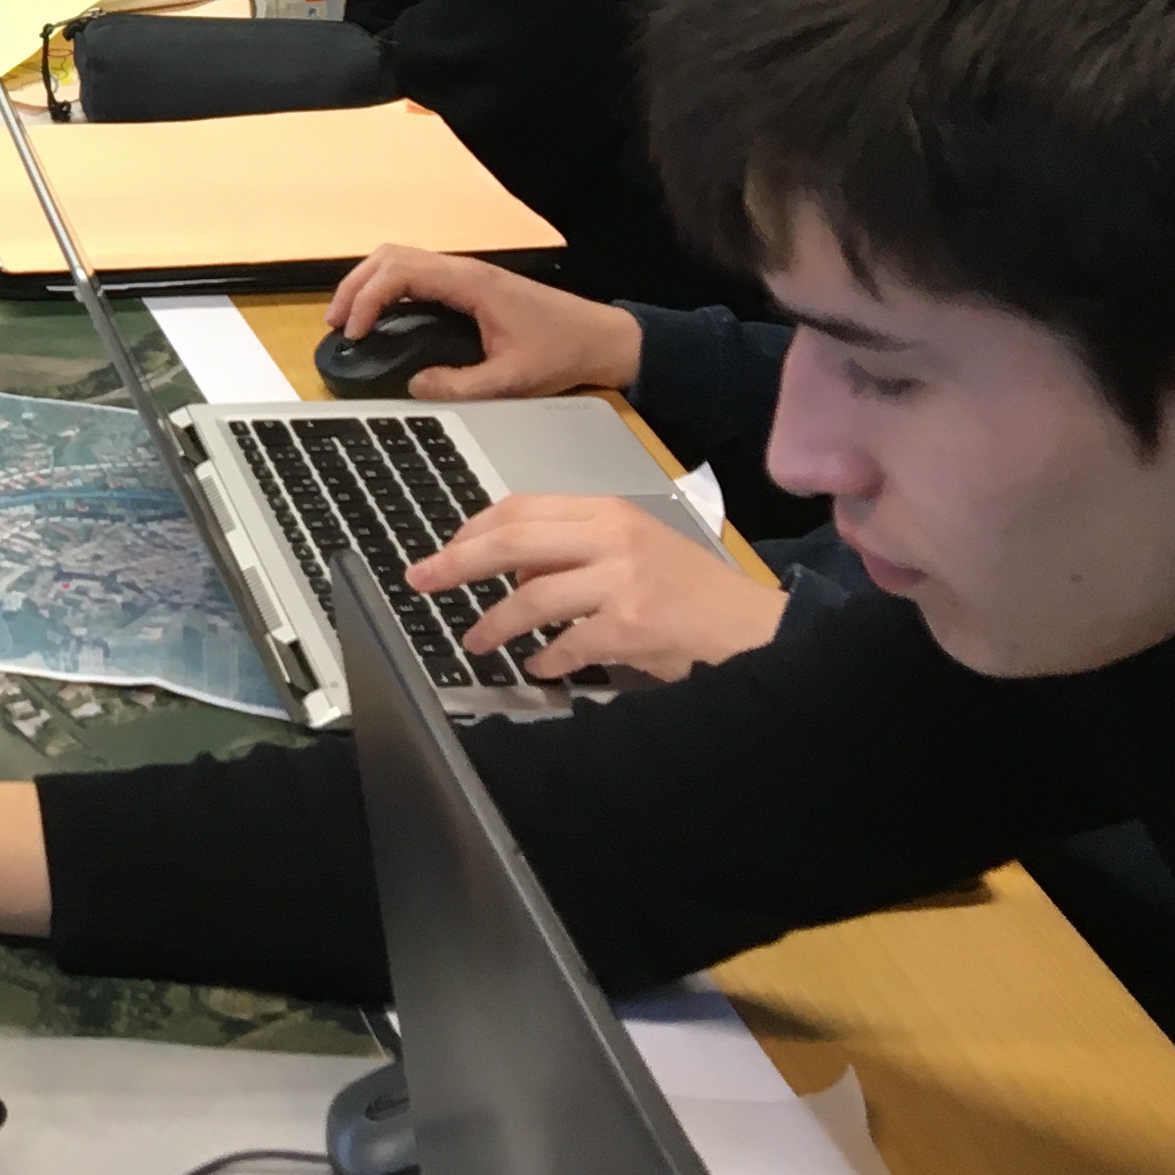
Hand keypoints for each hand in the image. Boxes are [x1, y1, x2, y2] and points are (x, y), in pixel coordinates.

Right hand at [325, 249, 644, 399]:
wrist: (600, 338)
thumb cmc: (562, 351)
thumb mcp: (511, 380)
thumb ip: (460, 385)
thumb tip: (414, 384)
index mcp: (471, 283)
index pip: (400, 272)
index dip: (366, 299)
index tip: (353, 332)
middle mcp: (464, 270)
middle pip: (390, 256)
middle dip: (354, 286)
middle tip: (336, 324)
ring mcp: (466, 274)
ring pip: (400, 259)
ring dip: (367, 283)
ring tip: (348, 319)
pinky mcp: (468, 284)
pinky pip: (415, 272)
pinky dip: (387, 288)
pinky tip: (381, 316)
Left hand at [407, 495, 782, 680]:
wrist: (752, 626)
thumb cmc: (690, 589)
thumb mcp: (632, 547)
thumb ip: (573, 550)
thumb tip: (514, 572)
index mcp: (606, 511)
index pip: (521, 507)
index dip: (473, 528)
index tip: (444, 549)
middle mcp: (610, 537)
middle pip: (512, 542)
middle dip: (457, 562)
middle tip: (422, 580)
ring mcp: (620, 581)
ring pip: (531, 597)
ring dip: (494, 623)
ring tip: (474, 641)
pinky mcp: (629, 626)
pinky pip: (566, 645)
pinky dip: (545, 659)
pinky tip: (538, 667)